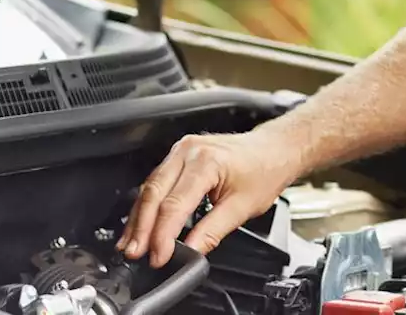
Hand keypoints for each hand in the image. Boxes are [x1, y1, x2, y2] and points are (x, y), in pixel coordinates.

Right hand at [115, 130, 302, 267]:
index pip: (174, 204)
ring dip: (138, 218)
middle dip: (141, 228)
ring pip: (150, 187)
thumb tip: (190, 251)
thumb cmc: (265, 169)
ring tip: (131, 244)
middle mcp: (189, 151)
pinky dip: (147, 205)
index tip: (159, 256)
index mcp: (206, 162)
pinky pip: (156, 181)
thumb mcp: (243, 207)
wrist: (275, 148)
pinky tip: (141, 223)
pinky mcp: (179, 154)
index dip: (162, 235)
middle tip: (134, 253)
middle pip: (153, 194)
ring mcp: (182, 150)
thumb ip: (213, 231)